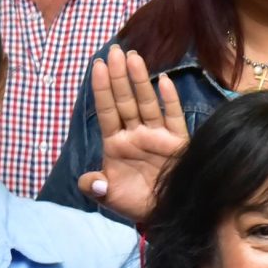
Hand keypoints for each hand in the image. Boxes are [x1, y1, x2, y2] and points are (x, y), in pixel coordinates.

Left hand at [81, 50, 190, 221]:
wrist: (164, 216)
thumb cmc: (135, 204)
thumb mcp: (110, 197)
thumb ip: (95, 186)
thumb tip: (89, 181)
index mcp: (116, 143)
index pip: (107, 110)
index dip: (102, 88)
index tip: (96, 65)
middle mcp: (136, 134)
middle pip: (125, 100)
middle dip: (118, 75)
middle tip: (114, 51)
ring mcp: (157, 136)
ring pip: (146, 103)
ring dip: (139, 80)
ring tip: (133, 57)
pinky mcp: (178, 142)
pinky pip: (172, 117)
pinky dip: (168, 100)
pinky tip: (163, 81)